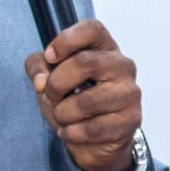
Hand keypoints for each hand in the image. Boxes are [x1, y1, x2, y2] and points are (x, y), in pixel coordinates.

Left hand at [26, 18, 141, 170]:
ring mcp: (129, 93)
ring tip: (63, 117)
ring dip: (63, 113)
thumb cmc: (75, 102)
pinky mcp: (130, 120)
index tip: (50, 56)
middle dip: (56, 84)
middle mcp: (122, 66)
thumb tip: (41, 79)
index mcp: (105, 47)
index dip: (66, 40)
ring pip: (85, 101)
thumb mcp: (51, 78)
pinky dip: (72, 133)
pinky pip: (92, 128)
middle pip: (83, 62)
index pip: (92, 29)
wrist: (95, 141)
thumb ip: (38, 68)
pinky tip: (71, 132)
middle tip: (51, 95)